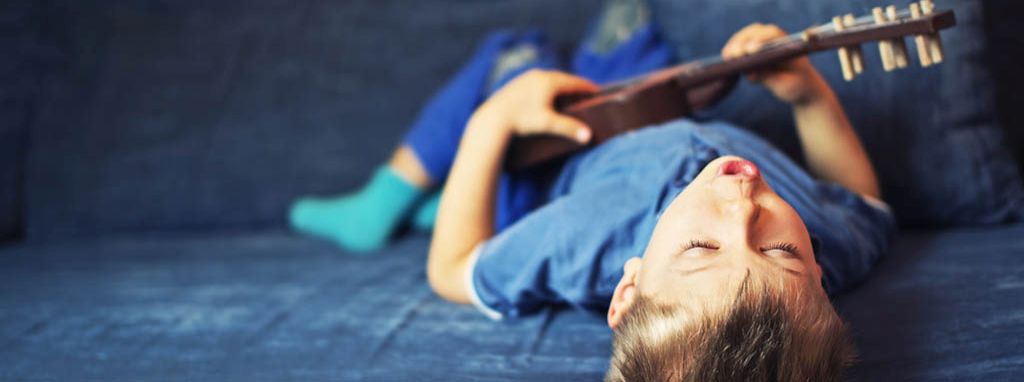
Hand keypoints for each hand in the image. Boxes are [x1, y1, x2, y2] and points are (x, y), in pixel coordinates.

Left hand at [469, 69, 598, 143]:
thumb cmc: (522, 121)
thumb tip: (588, 136)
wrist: (493, 119)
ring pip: (550, 79)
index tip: (598, 92)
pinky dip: (548, 88)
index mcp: (550, 81)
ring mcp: (526, 77)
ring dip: (561, 87)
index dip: (588, 87)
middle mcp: (539, 75)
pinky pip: (538, 82)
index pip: (575, 82)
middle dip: (575, 87)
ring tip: (569, 95)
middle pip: (563, 79)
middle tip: (586, 94)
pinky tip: (548, 96)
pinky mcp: (517, 82)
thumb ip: (569, 128)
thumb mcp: (548, 124)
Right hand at [721, 23, 827, 105]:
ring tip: (726, 58)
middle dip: (741, 42)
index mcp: (787, 43)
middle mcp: (773, 39)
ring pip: (744, 38)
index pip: (771, 34)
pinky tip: (726, 63)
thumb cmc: (798, 86)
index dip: (758, 40)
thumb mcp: (786, 85)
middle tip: (732, 55)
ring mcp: (762, 44)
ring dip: (733, 46)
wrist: (802, 88)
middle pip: (754, 32)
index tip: (750, 51)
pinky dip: (731, 53)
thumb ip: (770, 78)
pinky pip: (739, 47)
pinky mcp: (753, 53)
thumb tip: (750, 74)